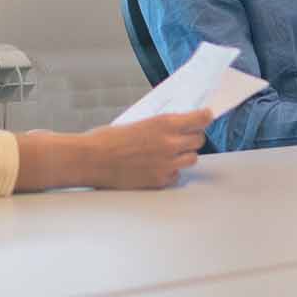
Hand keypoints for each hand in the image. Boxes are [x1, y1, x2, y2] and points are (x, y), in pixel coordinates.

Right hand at [20, 112, 208, 191]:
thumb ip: (161, 126)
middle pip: (199, 140)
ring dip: (184, 155)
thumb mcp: (138, 122)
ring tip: (169, 154)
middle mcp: (170, 143)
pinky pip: (175, 175)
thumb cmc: (107, 139)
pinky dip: (169, 172)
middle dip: (193, 137)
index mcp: (164, 124)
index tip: (207, 116)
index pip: (200, 119)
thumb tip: (178, 126)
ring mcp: (166, 164)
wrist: (90, 159)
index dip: (205, 117)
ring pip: (191, 159)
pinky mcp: (159, 181)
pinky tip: (154, 167)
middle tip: (184, 137)